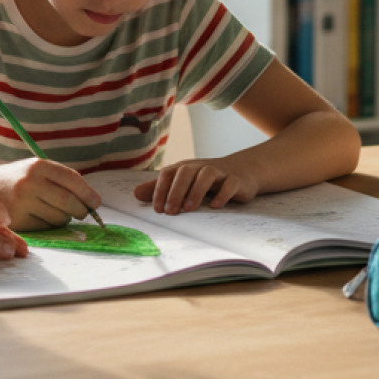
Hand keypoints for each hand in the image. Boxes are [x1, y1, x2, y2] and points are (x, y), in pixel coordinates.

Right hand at [0, 159, 106, 230]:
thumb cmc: (16, 178)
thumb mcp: (35, 169)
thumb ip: (61, 179)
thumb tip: (91, 201)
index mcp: (38, 166)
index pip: (73, 180)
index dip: (88, 194)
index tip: (96, 203)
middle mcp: (30, 182)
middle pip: (69, 202)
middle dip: (80, 211)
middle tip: (81, 213)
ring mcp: (21, 202)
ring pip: (58, 218)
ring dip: (63, 219)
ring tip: (54, 212)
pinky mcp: (16, 220)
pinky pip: (45, 228)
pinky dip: (48, 226)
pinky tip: (39, 217)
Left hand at [133, 158, 260, 214]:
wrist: (242, 171)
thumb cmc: (206, 179)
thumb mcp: (182, 181)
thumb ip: (160, 188)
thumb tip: (136, 193)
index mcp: (185, 168)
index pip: (168, 173)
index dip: (160, 190)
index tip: (157, 209)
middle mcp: (200, 167)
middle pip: (185, 172)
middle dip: (176, 191)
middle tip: (171, 212)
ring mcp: (220, 172)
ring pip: (207, 175)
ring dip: (196, 191)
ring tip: (189, 208)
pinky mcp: (236, 180)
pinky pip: (230, 184)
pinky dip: (222, 194)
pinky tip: (215, 206)